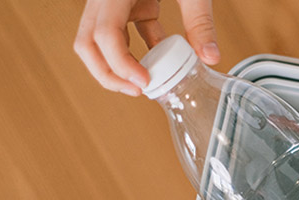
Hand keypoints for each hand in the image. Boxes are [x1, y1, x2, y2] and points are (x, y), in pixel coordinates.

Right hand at [74, 0, 219, 95]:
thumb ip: (200, 20)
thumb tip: (211, 57)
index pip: (104, 34)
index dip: (120, 64)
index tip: (145, 84)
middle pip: (87, 43)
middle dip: (108, 73)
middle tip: (138, 91)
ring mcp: (117, 0)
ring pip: (99, 41)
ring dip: (117, 67)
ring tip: (145, 86)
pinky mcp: (133, 2)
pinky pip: (127, 33)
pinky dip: (140, 52)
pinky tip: (162, 66)